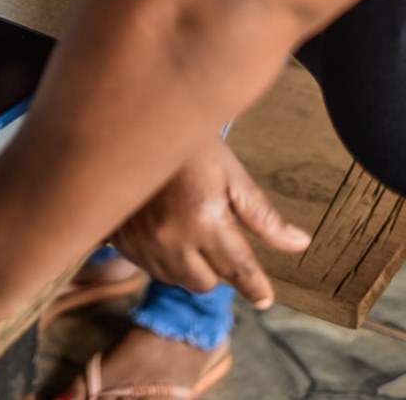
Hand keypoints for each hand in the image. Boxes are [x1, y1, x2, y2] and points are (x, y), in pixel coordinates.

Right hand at [111, 140, 310, 307]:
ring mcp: (142, 240)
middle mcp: (172, 237)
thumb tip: (299, 244)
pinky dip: (160, 256)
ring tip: (185, 225)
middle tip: (215, 234)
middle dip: (216, 267)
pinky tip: (161, 227)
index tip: (265, 298)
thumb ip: (263, 215)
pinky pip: (147, 267)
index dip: (256, 287)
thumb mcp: (231, 172)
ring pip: (176, 278)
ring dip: (187, 264)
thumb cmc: (188, 143)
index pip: (238, 271)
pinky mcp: (120, 238)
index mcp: (205, 219)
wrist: (133, 121)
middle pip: (205, 283)